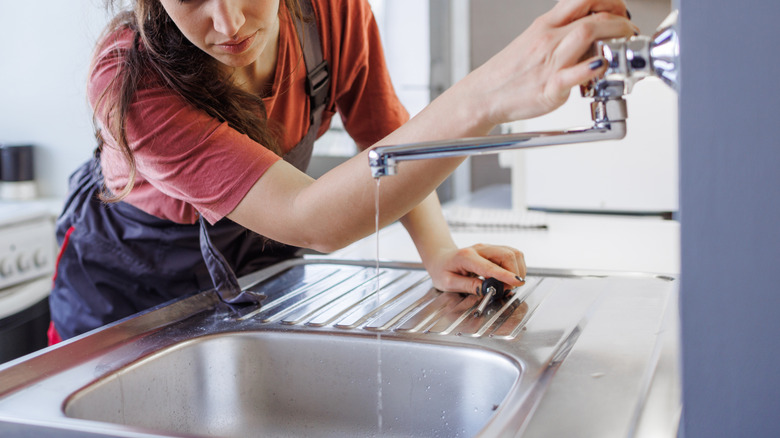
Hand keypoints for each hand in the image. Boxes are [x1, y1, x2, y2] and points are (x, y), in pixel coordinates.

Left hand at [424, 243, 526, 294]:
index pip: (490, 266)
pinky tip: (508, 276)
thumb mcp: (448, 283)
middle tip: (506, 289)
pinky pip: (512, 254)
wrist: (440, 258)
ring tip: (507, 284)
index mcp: (466, 257)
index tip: (517, 282)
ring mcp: (488, 248)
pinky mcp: (494, 250)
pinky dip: (516, 266)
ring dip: (517, 269)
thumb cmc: (442, 270)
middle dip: (514, 273)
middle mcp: (480, 249)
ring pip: (513, 253)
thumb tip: (485, 289)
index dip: (505, 275)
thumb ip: (467, 286)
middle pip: (507, 255)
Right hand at [463, 0, 636, 125]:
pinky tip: (600, 66)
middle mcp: (548, 39)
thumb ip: (560, 32)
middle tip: (629, 31)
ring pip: (586, 36)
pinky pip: (572, 75)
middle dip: (620, 20)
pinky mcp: (549, 88)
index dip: (609, 1)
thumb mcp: (533, 40)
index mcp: (545, 25)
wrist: (483, 95)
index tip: (620, 12)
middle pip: (592, 16)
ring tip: (624, 45)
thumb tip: (587, 27)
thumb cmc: (509, 73)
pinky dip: (590, 69)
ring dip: (613, 36)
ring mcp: (549, 63)